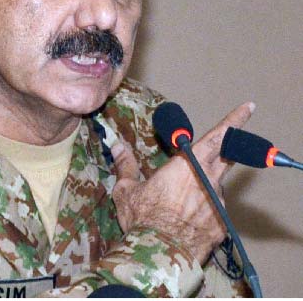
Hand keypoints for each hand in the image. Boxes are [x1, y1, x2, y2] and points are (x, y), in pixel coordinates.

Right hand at [111, 102, 254, 263]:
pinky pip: (214, 211)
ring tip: (177, 205)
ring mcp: (218, 205)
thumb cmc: (143, 219)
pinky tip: (184, 221)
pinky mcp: (221, 226)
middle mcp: (209, 181)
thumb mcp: (127, 190)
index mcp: (187, 166)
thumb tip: (116, 146)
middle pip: (226, 157)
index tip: (248, 107)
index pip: (217, 137)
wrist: (159, 257)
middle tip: (224, 142)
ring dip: (202, 187)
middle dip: (228, 146)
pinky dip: (202, 211)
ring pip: (215, 187)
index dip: (234, 120)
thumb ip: (125, 165)